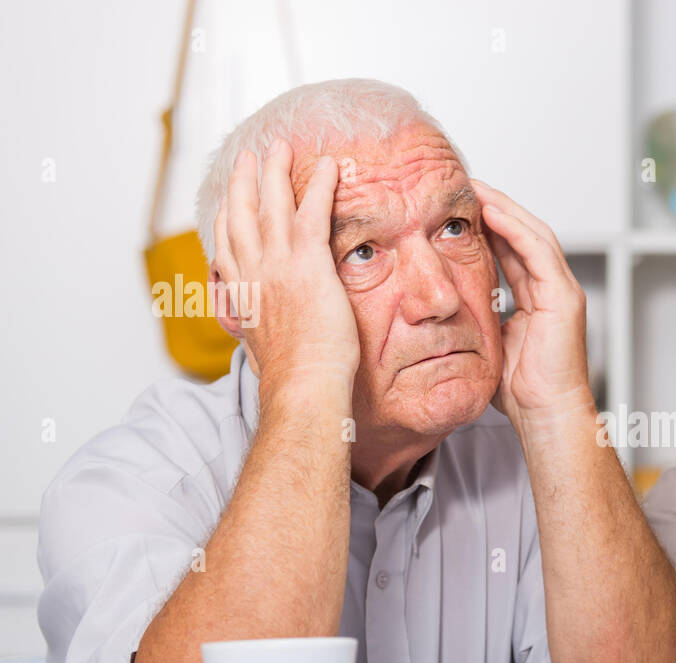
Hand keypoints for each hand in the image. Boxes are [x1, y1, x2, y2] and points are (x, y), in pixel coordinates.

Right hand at [213, 141, 359, 398]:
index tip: (227, 198)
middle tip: (249, 156)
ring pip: (271, 204)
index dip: (226, 217)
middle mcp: (252, 273)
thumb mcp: (264, 352)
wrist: (303, 385)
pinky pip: (314, 212)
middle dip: (244, 182)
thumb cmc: (292, 379)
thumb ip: (263, 333)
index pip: (226, 247)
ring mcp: (277, 264)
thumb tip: (266, 340)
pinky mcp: (308, 262)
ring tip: (281, 147)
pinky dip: (321, 185)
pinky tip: (331, 166)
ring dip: (276, 171)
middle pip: (241, 214)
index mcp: (242, 295)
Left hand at [470, 180, 592, 430]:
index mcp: (537, 301)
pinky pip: (538, 250)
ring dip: (504, 209)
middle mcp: (553, 290)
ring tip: (476, 190)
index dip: (488, 228)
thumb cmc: (522, 394)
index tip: (459, 212)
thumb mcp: (490, 345)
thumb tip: (448, 313)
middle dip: (495, 208)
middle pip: (524, 235)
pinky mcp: (564, 296)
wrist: (546, 416)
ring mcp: (562, 291)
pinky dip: (515, 228)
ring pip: (533, 234)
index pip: (512, 252)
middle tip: (466, 188)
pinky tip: (493, 212)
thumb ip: (479, 321)